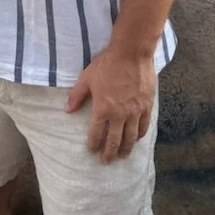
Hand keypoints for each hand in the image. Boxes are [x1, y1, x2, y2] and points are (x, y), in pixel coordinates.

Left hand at [65, 42, 155, 162]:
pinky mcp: (146, 107)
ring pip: (130, 138)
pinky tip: (136, 139)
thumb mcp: (87, 78)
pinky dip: (139, 136)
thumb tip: (67, 110)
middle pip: (114, 140)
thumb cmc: (107, 64)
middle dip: (109, 153)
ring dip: (125, 149)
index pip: (96, 133)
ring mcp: (134, 112)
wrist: (132, 53)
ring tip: (122, 156)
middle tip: (106, 161)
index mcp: (102, 109)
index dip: (93, 144)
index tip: (91, 150)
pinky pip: (143, 127)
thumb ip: (77, 96)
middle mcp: (119, 115)